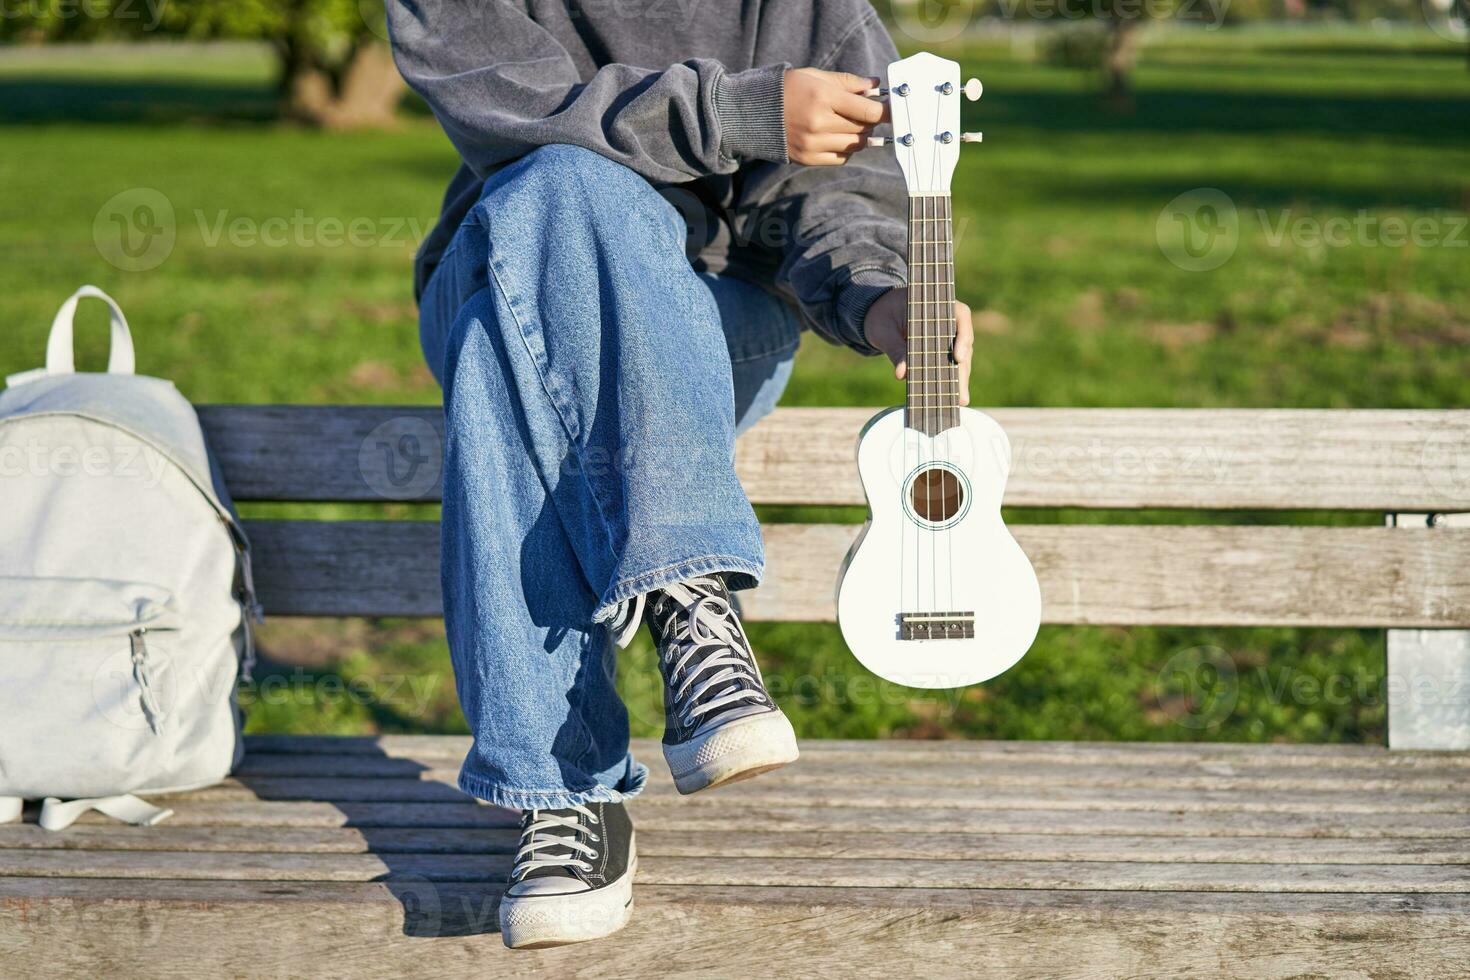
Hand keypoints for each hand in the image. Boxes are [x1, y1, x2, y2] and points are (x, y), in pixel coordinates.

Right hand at [783, 68, 888, 165]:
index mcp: (823, 98)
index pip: (868, 112)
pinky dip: (846, 149)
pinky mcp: (807, 158)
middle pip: (863, 129)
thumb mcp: (815, 76)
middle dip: (870, 121)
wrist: (752, 112)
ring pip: (854, 146)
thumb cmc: (787, 89)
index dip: (886, 113)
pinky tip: (839, 138)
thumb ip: (847, 82)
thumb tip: (875, 87)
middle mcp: (819, 123)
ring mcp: (812, 144)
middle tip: (868, 113)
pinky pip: (841, 159)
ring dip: (860, 136)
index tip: (895, 111)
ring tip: (851, 124)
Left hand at [862, 288, 973, 405]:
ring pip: (960, 357)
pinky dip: (949, 379)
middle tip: (960, 394)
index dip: (963, 336)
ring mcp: (947, 335)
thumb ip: (894, 349)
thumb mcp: (884, 331)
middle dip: (962, 369)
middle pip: (963, 342)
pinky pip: (949, 364)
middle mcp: (948, 318)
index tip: (958, 358)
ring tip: (958, 401)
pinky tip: (949, 398)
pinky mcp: (941, 350)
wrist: (877, 314)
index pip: (961, 315)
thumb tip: (902, 375)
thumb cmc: (881, 316)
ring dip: (959, 379)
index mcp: (937, 303)